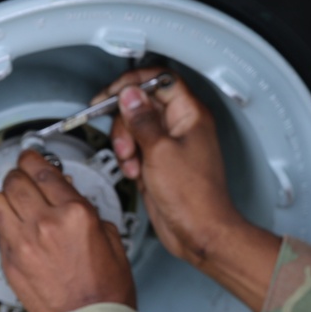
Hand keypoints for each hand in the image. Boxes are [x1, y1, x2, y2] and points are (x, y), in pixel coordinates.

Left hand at [0, 151, 135, 311]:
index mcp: (75, 214)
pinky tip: (13, 222)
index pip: (44, 172)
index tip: (32, 155)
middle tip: (23, 172)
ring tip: (13, 197)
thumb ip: (88, 210)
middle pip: (16, 181)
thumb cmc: (105, 287)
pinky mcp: (10, 263)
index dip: (34, 158)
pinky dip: (2, 220)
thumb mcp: (111, 236)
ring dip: (4, 195)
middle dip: (19, 172)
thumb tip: (70, 196)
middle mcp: (45, 224)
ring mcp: (23, 244)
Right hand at [94, 69, 240, 266]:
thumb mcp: (159, 151)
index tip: (111, 94)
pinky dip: (130, 160)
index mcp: (190, 114)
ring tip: (132, 162)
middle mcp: (182, 126)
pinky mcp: (161, 162)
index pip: (160, 79)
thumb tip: (129, 94)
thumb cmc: (193, 197)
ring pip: (136, 127)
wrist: (199, 232)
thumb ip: (141, 120)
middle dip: (126, 122)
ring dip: (126, 144)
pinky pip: (137, 149)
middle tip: (124, 141)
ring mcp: (171, 144)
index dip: (133, 83)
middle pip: (142, 104)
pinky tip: (136, 174)